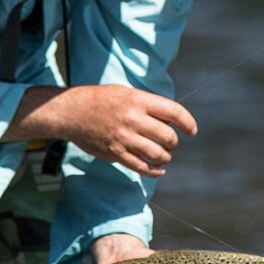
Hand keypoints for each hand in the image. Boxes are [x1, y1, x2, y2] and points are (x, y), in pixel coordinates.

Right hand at [9, 85, 197, 177]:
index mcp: (138, 100)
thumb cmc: (100, 100)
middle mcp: (133, 119)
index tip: (192, 130)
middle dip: (174, 142)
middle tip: (171, 142)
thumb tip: (170, 119)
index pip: (174, 112)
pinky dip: (154, 171)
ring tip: (164, 155)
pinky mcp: (115, 153)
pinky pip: (141, 167)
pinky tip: (159, 170)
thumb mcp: (126, 93)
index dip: (188, 122)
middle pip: (168, 136)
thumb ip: (147, 105)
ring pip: (157, 154)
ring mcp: (124, 138)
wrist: (71, 112)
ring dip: (166, 157)